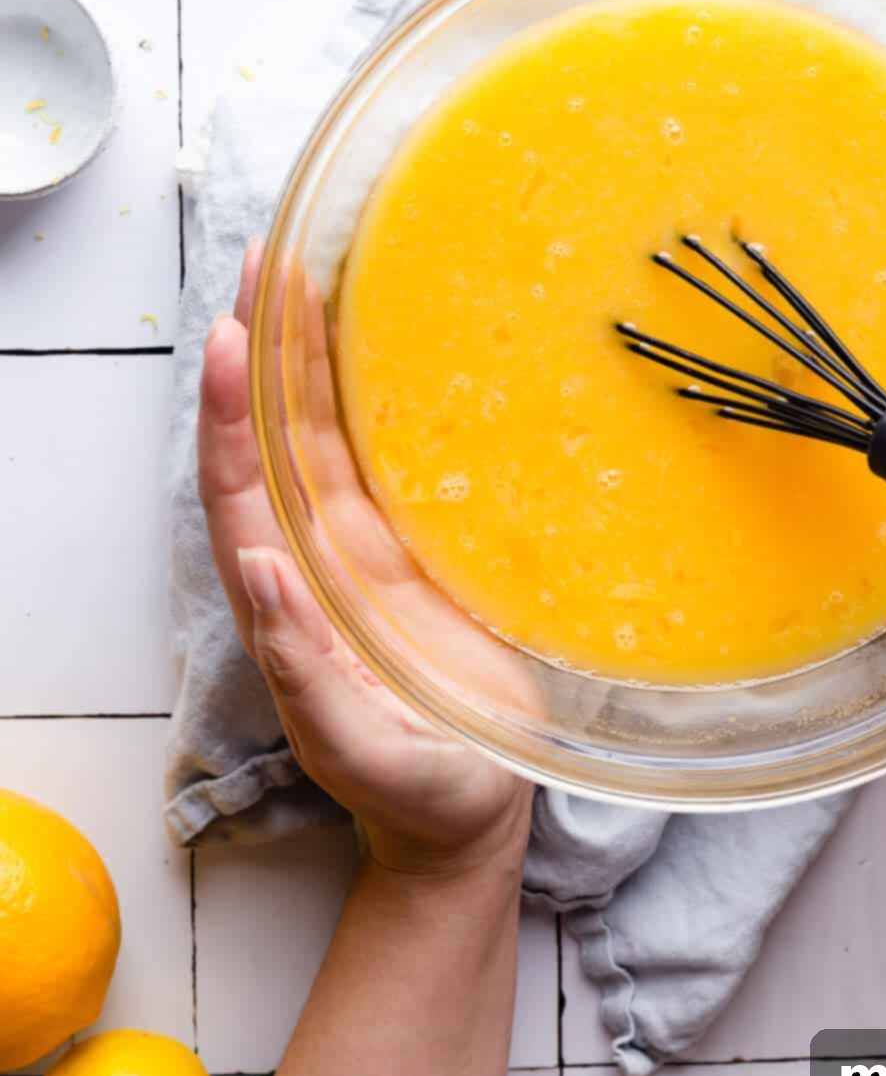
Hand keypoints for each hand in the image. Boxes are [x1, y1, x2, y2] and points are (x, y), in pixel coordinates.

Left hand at [198, 243, 532, 878]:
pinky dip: (374, 393)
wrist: (469, 815)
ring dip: (310, 355)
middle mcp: (317, 557)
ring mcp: (364, 547)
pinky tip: (384, 340)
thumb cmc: (415, 793)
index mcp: (291, 599)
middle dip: (264, 349)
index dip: (230, 414)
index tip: (227, 336)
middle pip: (277, 437)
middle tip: (266, 260)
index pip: (244, 490)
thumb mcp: (357, 746)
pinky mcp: (416, 546)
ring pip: (325, 433)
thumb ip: (304, 668)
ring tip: (307, 272)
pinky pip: (385, 454)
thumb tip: (257, 572)